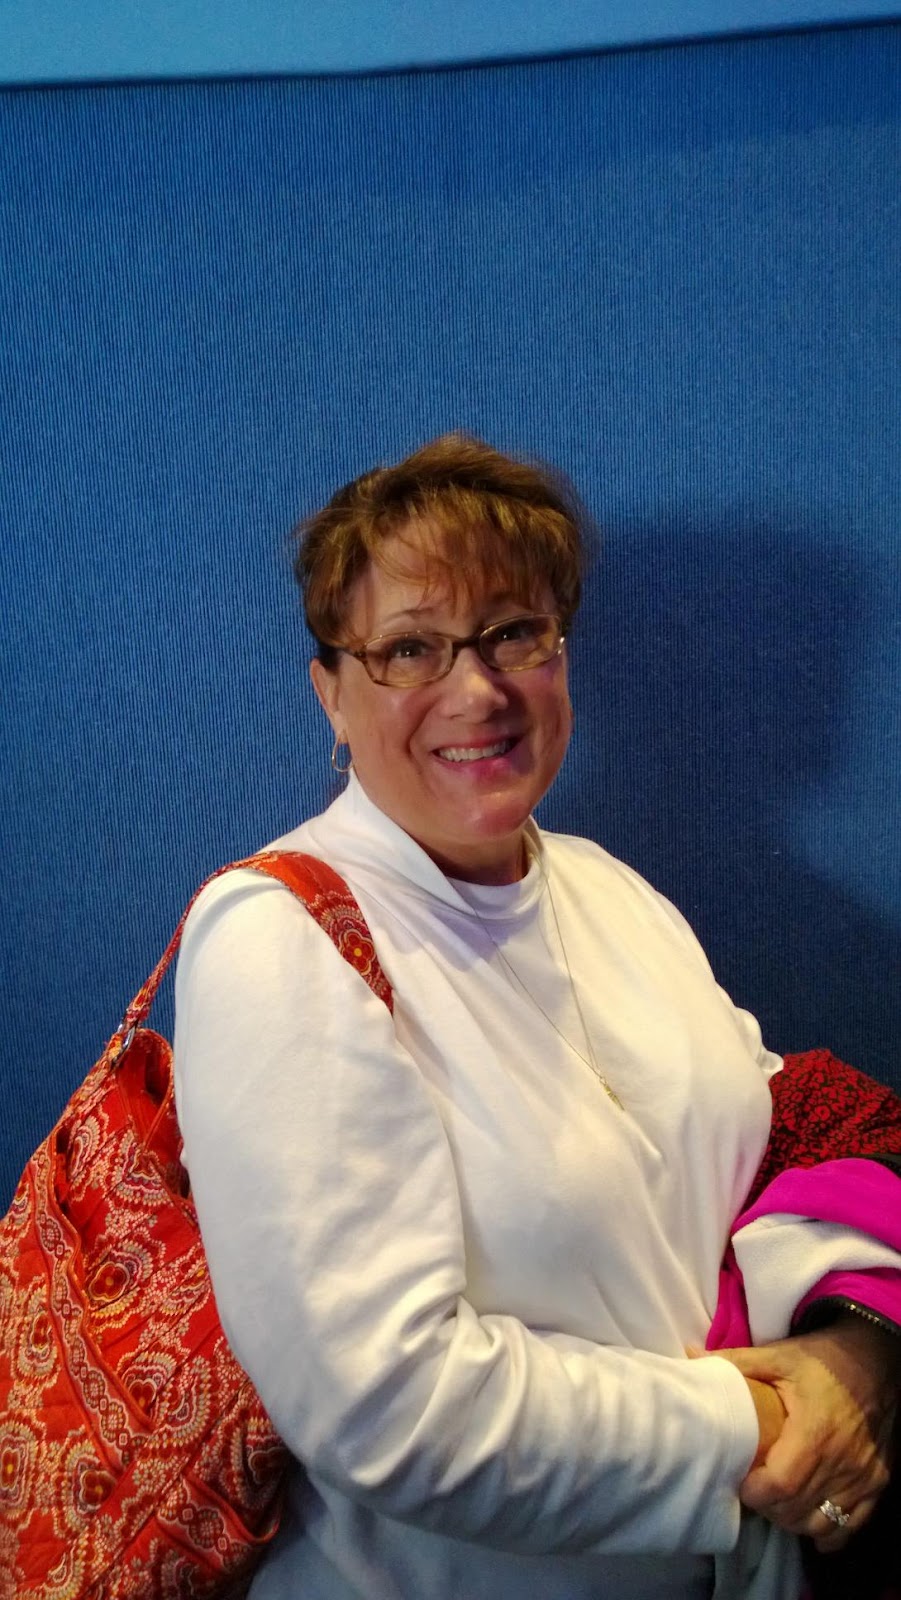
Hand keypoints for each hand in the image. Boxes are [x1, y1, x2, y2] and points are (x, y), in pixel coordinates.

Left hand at [717, 1316, 899, 1550]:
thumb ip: (736, 1362)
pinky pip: (850, 1526)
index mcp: (814, 1432)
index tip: (740, 1481)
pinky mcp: (878, 1483)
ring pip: (822, 1525)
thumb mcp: (779, 1355)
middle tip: (753, 1490)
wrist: (878, 1358)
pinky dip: (826, 1530)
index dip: (755, 1492)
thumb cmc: (824, 1359)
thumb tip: (690, 1356)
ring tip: (777, 1500)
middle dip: (768, 1508)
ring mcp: (863, 1477)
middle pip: (797, 1511)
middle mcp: (843, 1462)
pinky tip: (808, 1514)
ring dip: (793, 1521)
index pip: (781, 1485)